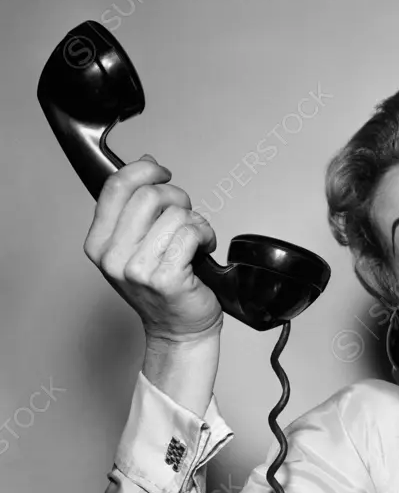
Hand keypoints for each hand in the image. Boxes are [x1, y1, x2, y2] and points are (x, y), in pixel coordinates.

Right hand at [83, 154, 223, 342]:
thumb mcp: (137, 245)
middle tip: (186, 215)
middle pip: (149, 195)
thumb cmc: (164, 288)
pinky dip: (205, 236)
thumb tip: (144, 163)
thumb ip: (135, 208)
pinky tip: (203, 251)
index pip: (115, 187)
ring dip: (195, 222)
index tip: (161, 173)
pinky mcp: (165, 277)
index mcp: (99, 243)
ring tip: (195, 241)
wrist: (179, 329)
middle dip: (177, 197)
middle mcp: (112, 256)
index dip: (143, 171)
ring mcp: (137, 269)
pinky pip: (191, 233)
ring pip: (175, 214)